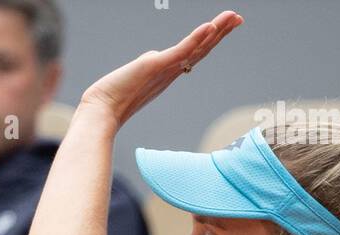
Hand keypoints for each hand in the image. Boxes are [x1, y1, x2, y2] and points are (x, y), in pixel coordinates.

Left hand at [79, 11, 242, 130]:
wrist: (101, 111)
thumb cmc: (114, 98)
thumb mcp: (138, 74)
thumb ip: (149, 65)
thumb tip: (153, 57)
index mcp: (168, 72)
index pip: (195, 52)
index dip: (212, 39)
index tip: (226, 25)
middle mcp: (170, 71)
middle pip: (201, 49)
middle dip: (221, 32)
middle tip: (238, 18)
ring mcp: (165, 70)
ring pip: (195, 49)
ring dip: (215, 32)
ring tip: (231, 18)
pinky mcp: (155, 66)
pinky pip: (180, 52)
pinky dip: (195, 39)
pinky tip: (208, 27)